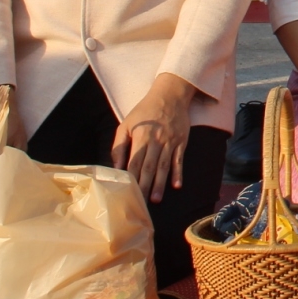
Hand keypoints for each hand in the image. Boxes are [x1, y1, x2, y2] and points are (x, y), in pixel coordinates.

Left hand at [113, 74, 193, 202]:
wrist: (170, 95)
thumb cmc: (145, 111)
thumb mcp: (126, 124)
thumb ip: (119, 146)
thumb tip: (116, 166)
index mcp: (141, 137)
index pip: (134, 162)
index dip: (131, 178)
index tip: (127, 193)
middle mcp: (156, 141)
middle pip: (149, 167)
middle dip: (144, 186)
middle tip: (140, 203)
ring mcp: (170, 142)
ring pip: (164, 166)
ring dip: (160, 183)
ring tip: (156, 199)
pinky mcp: (181, 142)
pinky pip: (179, 160)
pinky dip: (178, 173)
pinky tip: (177, 185)